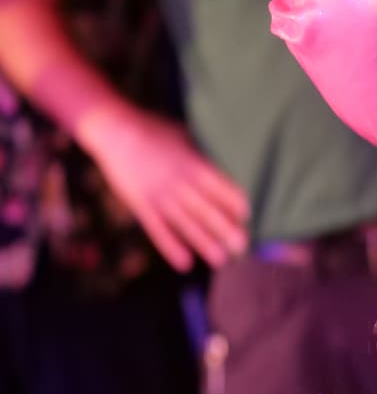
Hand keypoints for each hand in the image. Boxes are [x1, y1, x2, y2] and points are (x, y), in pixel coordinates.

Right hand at [77, 105, 249, 271]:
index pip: (220, 187)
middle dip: (225, 229)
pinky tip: (184, 263)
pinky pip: (158, 230)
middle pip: (206, 209)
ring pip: (185, 224)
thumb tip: (223, 170)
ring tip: (220, 260)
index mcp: (192, 163)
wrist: (114, 130)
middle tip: (242, 246)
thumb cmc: (154, 130)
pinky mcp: (141, 205)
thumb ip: (201, 156)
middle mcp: (178, 182)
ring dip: (204, 243)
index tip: (245, 216)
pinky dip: (171, 247)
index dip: (234, 203)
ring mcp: (159, 195)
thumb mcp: (184, 137)